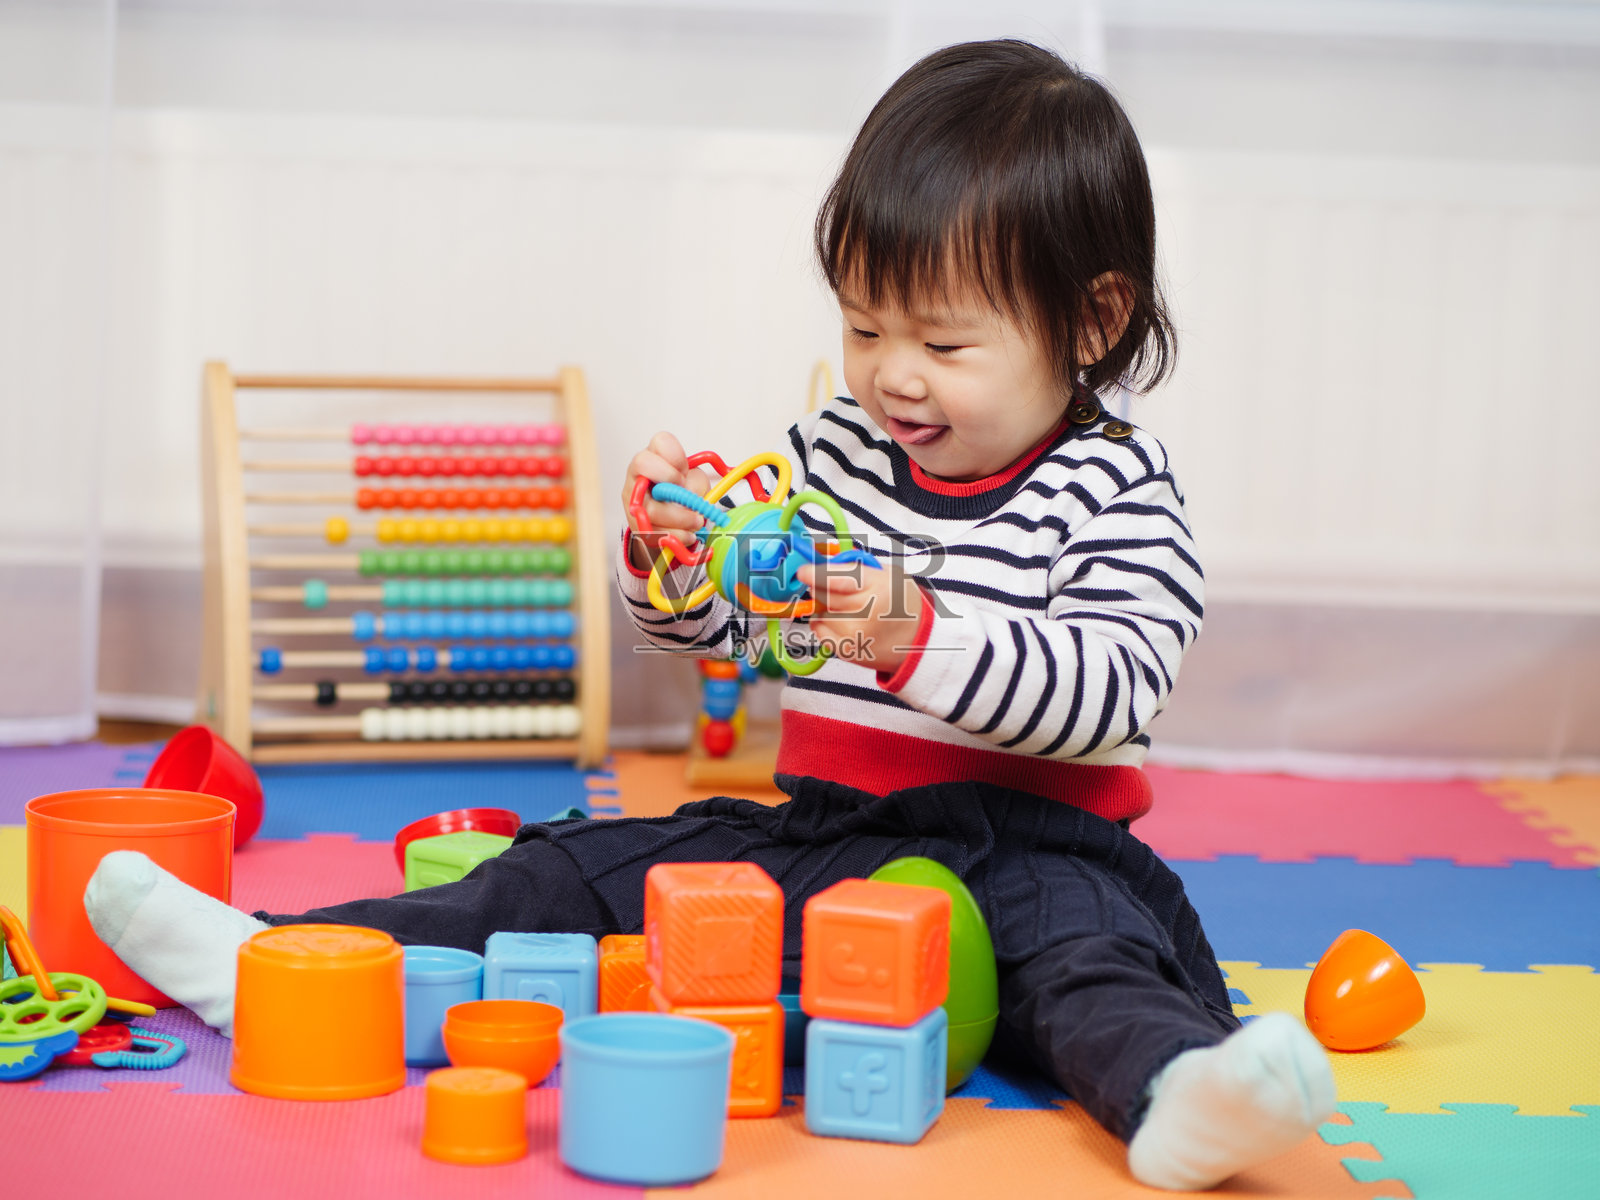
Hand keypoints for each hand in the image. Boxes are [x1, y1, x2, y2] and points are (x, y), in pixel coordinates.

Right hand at [622, 432, 713, 571]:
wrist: (671, 521)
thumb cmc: (683, 493)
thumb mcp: (695, 482)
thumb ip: (696, 483)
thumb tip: (691, 496)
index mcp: (655, 457)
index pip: (660, 441)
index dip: (676, 456)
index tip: (685, 471)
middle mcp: (638, 474)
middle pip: (643, 463)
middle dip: (670, 478)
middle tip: (685, 492)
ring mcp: (634, 498)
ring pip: (651, 507)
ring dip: (680, 517)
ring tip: (697, 521)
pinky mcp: (637, 523)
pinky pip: (653, 531)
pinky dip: (676, 535)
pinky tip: (688, 534)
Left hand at [795, 560, 924, 674]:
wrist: (918, 641)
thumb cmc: (902, 603)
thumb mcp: (888, 574)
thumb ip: (856, 566)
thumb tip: (822, 559)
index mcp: (878, 586)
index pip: (836, 578)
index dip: (814, 573)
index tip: (803, 571)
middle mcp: (866, 612)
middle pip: (824, 595)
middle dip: (820, 587)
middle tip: (832, 586)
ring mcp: (855, 634)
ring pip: (820, 612)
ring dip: (826, 607)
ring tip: (848, 608)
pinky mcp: (847, 651)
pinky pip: (819, 631)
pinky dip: (824, 623)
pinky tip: (843, 622)